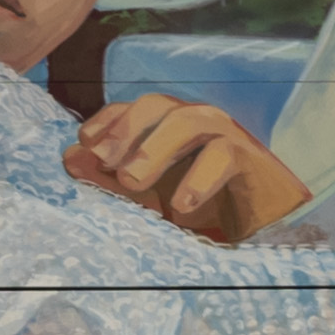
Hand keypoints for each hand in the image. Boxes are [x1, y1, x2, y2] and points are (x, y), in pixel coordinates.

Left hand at [67, 95, 314, 244]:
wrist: (265, 228)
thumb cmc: (207, 207)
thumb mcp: (151, 199)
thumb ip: (110, 180)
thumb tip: (68, 158)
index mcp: (169, 127)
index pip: (134, 110)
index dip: (108, 120)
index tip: (84, 143)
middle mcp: (196, 122)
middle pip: (158, 106)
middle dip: (126, 130)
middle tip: (104, 161)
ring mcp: (225, 135)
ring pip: (189, 122)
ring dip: (155, 148)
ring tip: (130, 180)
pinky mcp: (252, 159)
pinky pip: (223, 155)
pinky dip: (199, 178)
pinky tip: (180, 206)